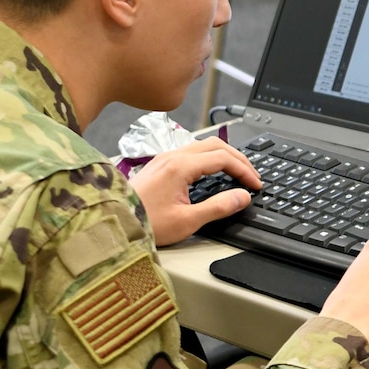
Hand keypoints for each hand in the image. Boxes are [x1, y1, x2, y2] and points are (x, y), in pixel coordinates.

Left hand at [131, 135, 261, 245]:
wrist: (113, 223)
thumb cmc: (144, 223)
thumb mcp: (186, 221)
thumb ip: (218, 207)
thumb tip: (242, 196)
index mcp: (180, 167)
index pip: (223, 158)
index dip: (244, 170)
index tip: (255, 184)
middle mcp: (172, 157)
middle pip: (215, 145)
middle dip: (238, 158)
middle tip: (251, 175)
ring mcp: (164, 159)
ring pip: (203, 146)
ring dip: (224, 156)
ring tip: (237, 172)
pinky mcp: (160, 165)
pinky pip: (191, 153)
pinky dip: (210, 159)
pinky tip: (214, 173)